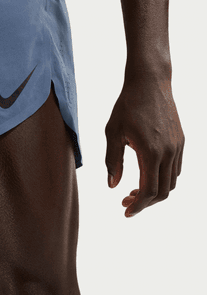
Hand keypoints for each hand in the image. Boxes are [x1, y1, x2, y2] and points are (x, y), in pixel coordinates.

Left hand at [104, 76, 184, 217]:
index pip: (148, 190)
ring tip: (134, 190)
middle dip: (145, 202)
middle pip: (163, 192)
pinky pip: (176, 168)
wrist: (149, 83)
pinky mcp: (181, 141)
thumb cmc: (126, 106)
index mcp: (150, 152)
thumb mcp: (113, 132)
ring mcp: (178, 147)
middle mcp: (169, 152)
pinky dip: (163, 178)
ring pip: (172, 182)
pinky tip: (147, 174)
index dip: (138, 206)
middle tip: (125, 202)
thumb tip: (112, 186)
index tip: (125, 211)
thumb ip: (112, 161)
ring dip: (155, 191)